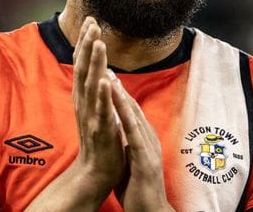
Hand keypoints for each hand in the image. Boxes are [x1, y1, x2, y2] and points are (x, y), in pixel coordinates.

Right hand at [71, 17, 124, 195]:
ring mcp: (90, 115)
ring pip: (91, 84)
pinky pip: (101, 109)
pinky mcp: (99, 129)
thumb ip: (96, 89)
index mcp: (85, 96)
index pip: (83, 64)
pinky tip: (106, 79)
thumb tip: (102, 70)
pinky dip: (102, 93)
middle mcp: (84, 102)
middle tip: (92, 22)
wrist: (95, 172)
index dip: (86, 42)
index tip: (91, 20)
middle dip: (88, 44)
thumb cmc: (99, 139)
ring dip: (94, 62)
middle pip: (84, 68)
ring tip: (98, 42)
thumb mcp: (96, 109)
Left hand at [110, 76, 174, 211]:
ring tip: (109, 75)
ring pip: (134, 115)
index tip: (105, 73)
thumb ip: (126, 142)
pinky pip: (134, 133)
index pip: (129, 109)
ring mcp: (148, 147)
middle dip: (118, 85)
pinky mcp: (145, 159)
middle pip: (132, 106)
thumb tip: (118, 129)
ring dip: (121, 95)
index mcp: (142, 137)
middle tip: (105, 64)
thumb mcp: (130, 158)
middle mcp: (147, 137)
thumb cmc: (138, 188)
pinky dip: (125, 116)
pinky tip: (117, 104)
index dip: (117, 91)